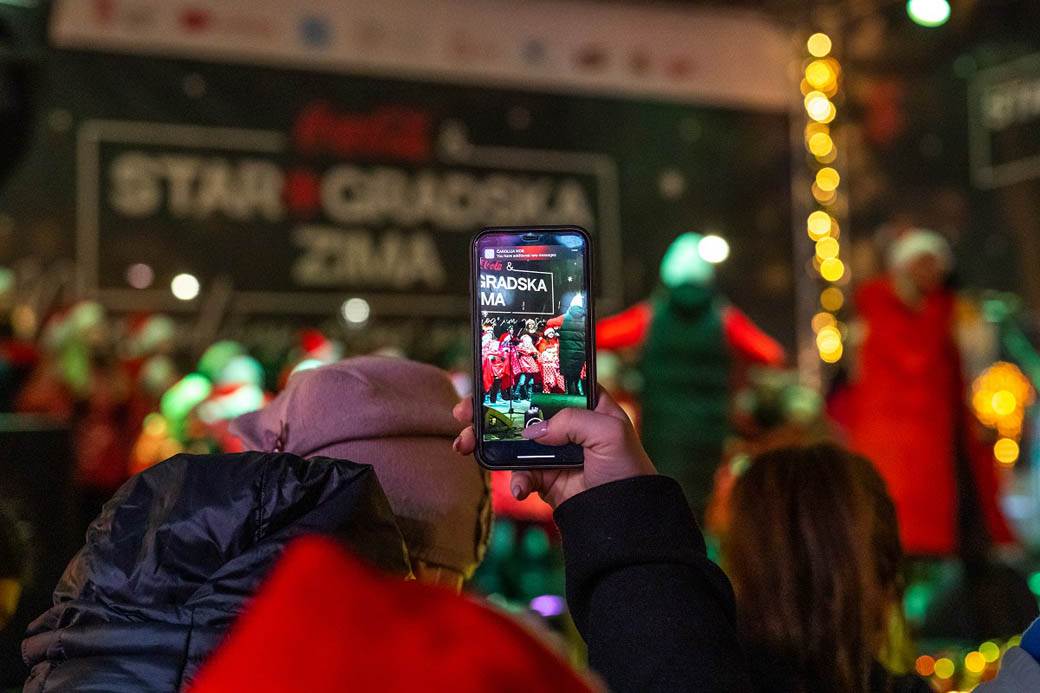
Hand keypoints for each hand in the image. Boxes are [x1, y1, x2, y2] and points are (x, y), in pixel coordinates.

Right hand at [452, 387, 655, 508]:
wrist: (624, 519)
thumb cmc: (627, 470)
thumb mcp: (609, 433)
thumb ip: (571, 421)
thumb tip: (534, 432)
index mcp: (587, 404)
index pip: (549, 382)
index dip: (520, 377)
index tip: (490, 378)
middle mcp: (566, 424)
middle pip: (520, 409)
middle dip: (488, 410)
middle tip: (463, 412)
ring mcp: (552, 451)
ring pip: (510, 441)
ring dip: (484, 442)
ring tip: (463, 445)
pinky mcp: (544, 478)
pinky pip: (519, 474)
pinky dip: (515, 481)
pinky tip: (521, 490)